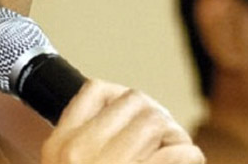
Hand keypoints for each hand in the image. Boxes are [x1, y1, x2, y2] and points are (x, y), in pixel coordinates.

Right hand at [40, 79, 204, 163]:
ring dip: (175, 135)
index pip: (93, 91)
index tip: (134, 110)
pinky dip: (188, 155)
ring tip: (177, 149)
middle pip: (134, 101)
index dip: (120, 95)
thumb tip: (123, 110)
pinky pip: (178, 154)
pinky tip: (187, 160)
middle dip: (155, 115)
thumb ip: (80, 140)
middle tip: (165, 135)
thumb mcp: (58, 163)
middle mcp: (80, 153)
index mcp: (59, 146)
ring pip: (157, 122)